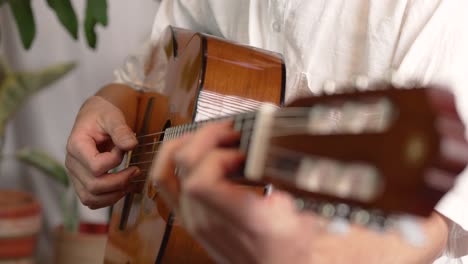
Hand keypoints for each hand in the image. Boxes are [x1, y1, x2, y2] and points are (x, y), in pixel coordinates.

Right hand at [66, 95, 139, 208]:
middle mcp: (72, 163)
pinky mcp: (82, 182)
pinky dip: (108, 199)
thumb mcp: (113, 116)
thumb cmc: (103, 114)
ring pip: (91, 198)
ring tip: (130, 182)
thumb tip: (131, 145)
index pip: (96, 166)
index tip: (124, 148)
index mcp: (76, 145)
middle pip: (94, 186)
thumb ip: (121, 130)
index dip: (115, 160)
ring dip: (114, 195)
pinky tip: (122, 188)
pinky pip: (91, 200)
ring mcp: (75, 174)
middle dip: (119, 182)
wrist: (95, 116)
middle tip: (136, 171)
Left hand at [152, 122, 448, 263]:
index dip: (218, 149)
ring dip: (190, 149)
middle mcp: (227, 236)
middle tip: (239, 131)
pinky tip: (205, 154)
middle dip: (208, 140)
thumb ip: (405, 232)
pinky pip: (174, 197)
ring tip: (221, 138)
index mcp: (263, 234)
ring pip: (172, 184)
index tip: (249, 136)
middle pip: (185, 174)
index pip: (204, 183)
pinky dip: (179, 167)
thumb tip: (434, 218)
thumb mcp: (376, 251)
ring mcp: (212, 237)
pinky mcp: (210, 235)